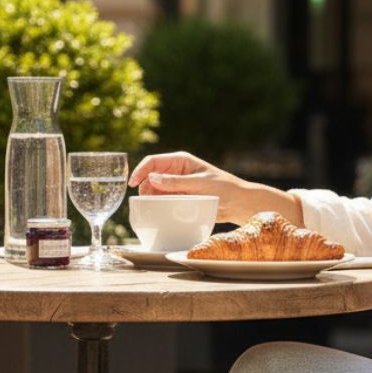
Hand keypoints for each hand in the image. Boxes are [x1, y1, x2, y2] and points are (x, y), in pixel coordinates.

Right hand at [128, 151, 301, 225]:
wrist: (239, 203)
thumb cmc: (224, 189)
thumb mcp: (199, 185)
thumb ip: (176, 183)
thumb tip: (152, 178)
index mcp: (181, 160)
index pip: (154, 161)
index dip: (141, 171)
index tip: (133, 184)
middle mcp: (177, 170)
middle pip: (151, 176)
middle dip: (144, 187)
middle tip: (142, 202)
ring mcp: (179, 184)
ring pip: (156, 189)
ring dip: (151, 197)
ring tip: (150, 209)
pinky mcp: (181, 197)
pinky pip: (165, 199)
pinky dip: (159, 205)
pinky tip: (157, 212)